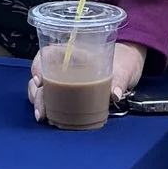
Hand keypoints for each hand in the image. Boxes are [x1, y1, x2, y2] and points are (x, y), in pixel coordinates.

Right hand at [27, 39, 146, 121]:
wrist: (131, 66)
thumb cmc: (125, 60)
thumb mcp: (125, 68)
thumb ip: (120, 79)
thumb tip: (114, 94)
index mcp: (76, 52)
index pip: (48, 53)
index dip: (38, 64)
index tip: (39, 80)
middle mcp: (66, 65)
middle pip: (42, 74)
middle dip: (36, 92)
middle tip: (41, 108)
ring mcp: (66, 79)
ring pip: (43, 87)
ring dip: (38, 100)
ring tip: (41, 115)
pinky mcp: (70, 92)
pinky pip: (52, 97)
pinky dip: (47, 106)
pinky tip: (47, 117)